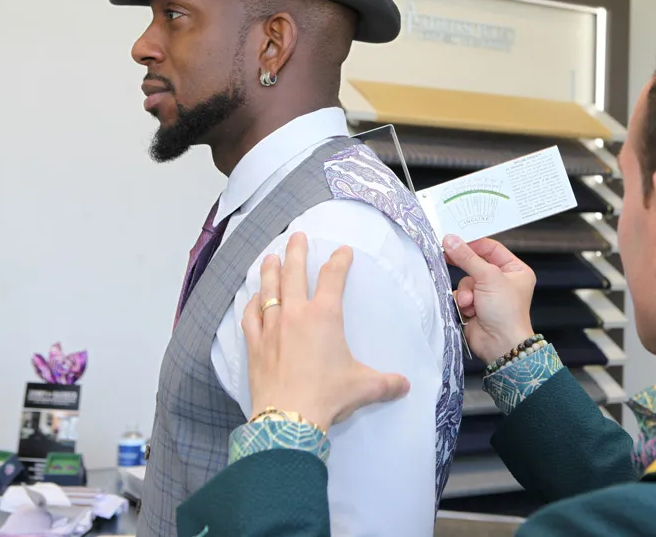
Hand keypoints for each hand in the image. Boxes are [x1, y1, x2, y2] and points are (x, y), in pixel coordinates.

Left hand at [243, 232, 410, 430]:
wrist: (288, 419)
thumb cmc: (327, 396)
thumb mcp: (364, 387)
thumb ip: (386, 384)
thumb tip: (405, 386)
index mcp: (325, 316)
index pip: (334, 277)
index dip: (340, 260)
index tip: (343, 251)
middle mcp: (296, 314)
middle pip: (294, 273)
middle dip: (297, 251)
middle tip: (297, 236)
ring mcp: (272, 327)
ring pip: (268, 289)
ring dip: (270, 270)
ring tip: (270, 257)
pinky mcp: (255, 345)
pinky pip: (250, 316)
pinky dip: (251, 304)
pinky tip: (252, 299)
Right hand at [443, 235, 536, 363]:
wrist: (500, 344)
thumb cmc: (506, 312)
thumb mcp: (488, 277)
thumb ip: (468, 258)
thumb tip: (451, 240)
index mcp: (515, 270)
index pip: (491, 248)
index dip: (473, 244)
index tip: (455, 240)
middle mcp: (502, 281)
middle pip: (476, 264)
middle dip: (466, 268)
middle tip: (447, 256)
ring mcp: (488, 294)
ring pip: (466, 281)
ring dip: (465, 291)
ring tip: (470, 302)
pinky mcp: (475, 306)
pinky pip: (461, 294)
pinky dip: (462, 301)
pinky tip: (468, 310)